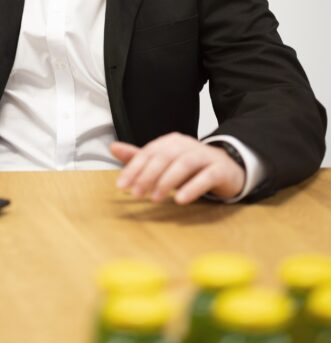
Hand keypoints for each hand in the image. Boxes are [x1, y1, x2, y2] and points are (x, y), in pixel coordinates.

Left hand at [110, 133, 245, 204]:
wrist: (229, 168)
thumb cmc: (192, 168)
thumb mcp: (164, 163)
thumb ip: (140, 157)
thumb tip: (113, 147)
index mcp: (171, 142)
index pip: (149, 152)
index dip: (134, 168)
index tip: (121, 186)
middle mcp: (187, 145)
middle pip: (164, 156)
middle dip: (147, 175)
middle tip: (136, 194)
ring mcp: (205, 156)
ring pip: (184, 164)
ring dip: (167, 181)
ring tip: (154, 198)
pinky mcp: (220, 169)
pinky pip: (206, 177)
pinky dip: (192, 188)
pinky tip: (180, 200)